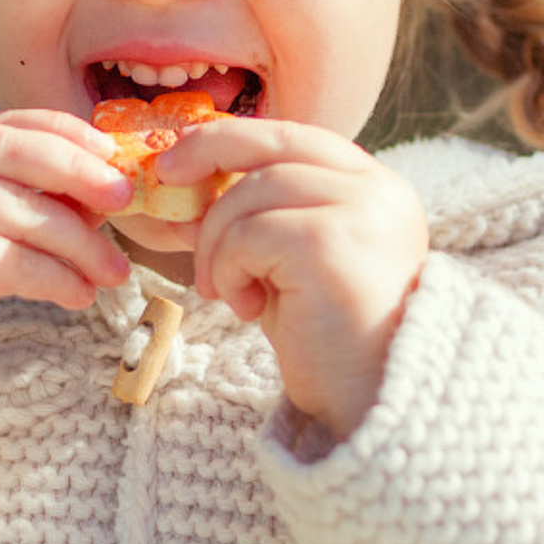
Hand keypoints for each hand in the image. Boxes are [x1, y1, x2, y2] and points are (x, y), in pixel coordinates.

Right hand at [0, 110, 132, 395]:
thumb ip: (26, 198)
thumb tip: (105, 188)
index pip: (8, 124)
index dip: (67, 134)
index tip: (113, 153)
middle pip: (16, 154)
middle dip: (80, 173)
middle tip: (125, 199)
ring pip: (22, 212)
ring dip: (80, 244)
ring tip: (114, 271)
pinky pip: (12, 261)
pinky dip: (57, 277)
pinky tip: (79, 295)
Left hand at [157, 120, 429, 440]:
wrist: (370, 407)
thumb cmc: (327, 340)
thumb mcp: (291, 262)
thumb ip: (260, 216)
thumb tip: (186, 181)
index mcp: (376, 187)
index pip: (295, 136)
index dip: (233, 139)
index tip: (183, 155)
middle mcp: (378, 189)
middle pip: (273, 144)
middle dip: (208, 153)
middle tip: (165, 178)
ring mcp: (360, 211)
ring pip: (251, 193)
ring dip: (218, 242)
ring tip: (227, 290)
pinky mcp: (329, 242)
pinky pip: (248, 234)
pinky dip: (229, 267)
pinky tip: (246, 307)